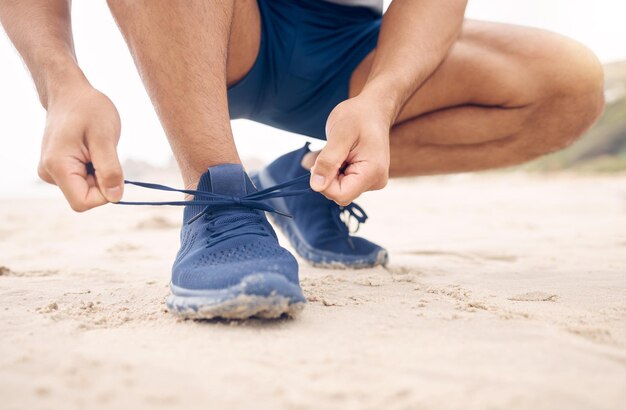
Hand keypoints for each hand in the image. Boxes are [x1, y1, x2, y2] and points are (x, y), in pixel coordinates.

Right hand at [38, 85, 123, 211]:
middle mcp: (49, 173)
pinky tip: (90, 150)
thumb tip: (115, 197)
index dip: (104, 193)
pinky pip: (82, 181)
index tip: (113, 170)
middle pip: (85, 197)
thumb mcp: (105, 137)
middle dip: (102, 181)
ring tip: (95, 148)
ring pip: (85, 190)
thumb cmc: (89, 109)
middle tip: (103, 153)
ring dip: (99, 174)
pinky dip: (93, 170)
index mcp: (57, 166)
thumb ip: (110, 170)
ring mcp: (51, 172)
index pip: (83, 202)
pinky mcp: (57, 170)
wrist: (71, 93)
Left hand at [310, 96, 390, 205]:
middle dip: (328, 175)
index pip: (340, 195)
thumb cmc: (358, 116)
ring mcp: (372, 181)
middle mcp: (375, 181)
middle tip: (332, 151)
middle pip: (340, 193)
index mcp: (372, 173)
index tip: (324, 159)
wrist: (374, 108)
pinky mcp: (366, 178)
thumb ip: (328, 161)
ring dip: (331, 172)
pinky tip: (342, 154)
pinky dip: (336, 170)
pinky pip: (343, 182)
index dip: (325, 182)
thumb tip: (316, 186)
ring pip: (340, 188)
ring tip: (339, 150)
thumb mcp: (340, 134)